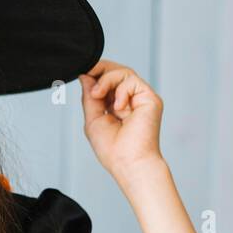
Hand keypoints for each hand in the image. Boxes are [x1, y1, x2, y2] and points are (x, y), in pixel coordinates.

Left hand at [78, 59, 163, 177]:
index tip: (82, 73)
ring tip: (97, 95)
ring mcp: (141, 99)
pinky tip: (117, 107)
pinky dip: (120, 90)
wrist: (128, 163)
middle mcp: (131, 100)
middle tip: (87, 75)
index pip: (108, 80)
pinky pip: (132, 81)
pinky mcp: (150, 99)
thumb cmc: (113, 149)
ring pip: (124, 72)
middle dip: (100, 70)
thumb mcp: (93, 118)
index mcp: (117, 105)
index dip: (95, 73)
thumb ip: (89, 97)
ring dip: (106, 80)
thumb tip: (85, 76)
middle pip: (117, 71)